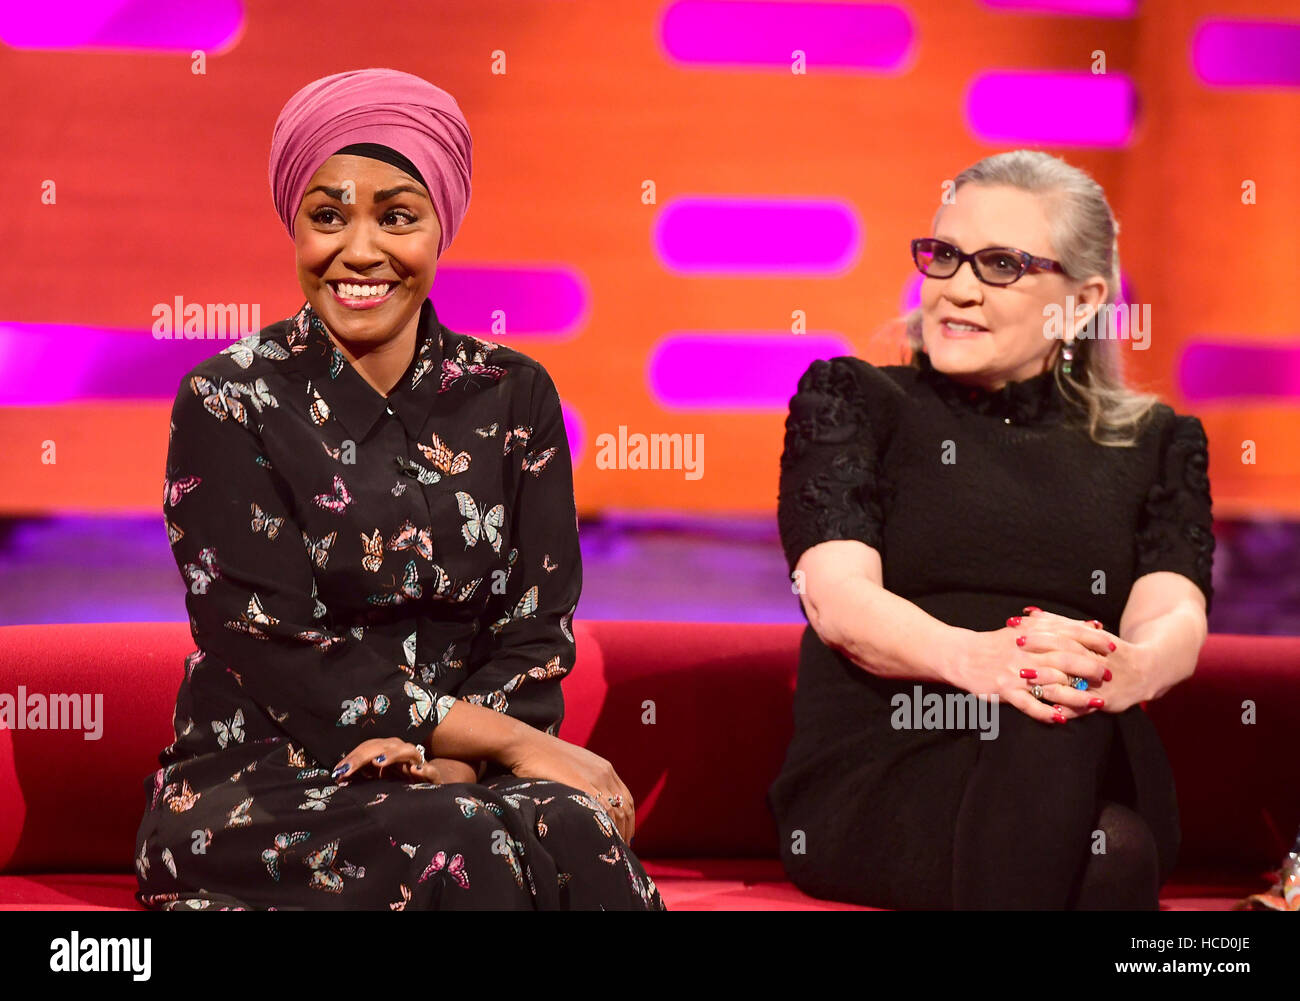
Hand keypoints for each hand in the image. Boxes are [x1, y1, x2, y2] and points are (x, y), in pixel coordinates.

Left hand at [331, 737, 471, 784]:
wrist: (430, 796)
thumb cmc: (400, 788)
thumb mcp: (377, 783)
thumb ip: (361, 778)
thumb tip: (338, 776)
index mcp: (388, 753)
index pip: (369, 748)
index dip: (353, 758)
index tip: (338, 771)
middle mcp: (403, 754)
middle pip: (384, 746)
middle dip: (363, 757)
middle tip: (346, 769)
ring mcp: (418, 764)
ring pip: (408, 751)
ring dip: (393, 754)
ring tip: (378, 762)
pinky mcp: (433, 778)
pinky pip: (431, 770)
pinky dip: (425, 769)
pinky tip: (415, 772)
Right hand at [502, 729, 634, 842]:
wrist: (527, 745)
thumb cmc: (543, 757)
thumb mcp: (573, 767)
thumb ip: (585, 781)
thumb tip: (588, 802)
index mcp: (604, 768)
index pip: (626, 798)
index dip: (629, 819)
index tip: (624, 835)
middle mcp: (604, 772)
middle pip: (625, 807)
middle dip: (626, 830)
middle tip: (620, 848)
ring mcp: (594, 778)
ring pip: (616, 811)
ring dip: (617, 832)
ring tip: (610, 848)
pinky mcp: (580, 784)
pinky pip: (601, 808)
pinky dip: (605, 825)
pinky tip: (600, 838)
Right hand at [948, 611, 1112, 723]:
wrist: (962, 655)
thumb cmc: (998, 643)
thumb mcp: (1026, 629)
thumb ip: (1058, 627)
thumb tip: (1092, 625)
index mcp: (1031, 634)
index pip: (1067, 634)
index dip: (1091, 640)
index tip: (1111, 647)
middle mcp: (1025, 652)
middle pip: (1064, 658)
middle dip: (1089, 667)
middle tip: (1108, 675)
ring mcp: (1015, 672)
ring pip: (1051, 684)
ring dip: (1076, 695)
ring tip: (1096, 704)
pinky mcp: (1005, 690)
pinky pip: (1028, 704)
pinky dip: (1045, 712)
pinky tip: (1061, 719)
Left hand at [1018, 607, 1149, 713]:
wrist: (1146, 672)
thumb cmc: (1109, 651)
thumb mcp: (1089, 635)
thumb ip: (1060, 624)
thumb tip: (1029, 612)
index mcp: (1092, 642)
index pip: (1063, 633)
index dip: (1039, 630)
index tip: (1016, 627)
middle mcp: (1097, 661)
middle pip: (1066, 654)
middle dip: (1041, 650)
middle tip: (1016, 645)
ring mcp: (1101, 683)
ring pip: (1074, 682)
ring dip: (1049, 680)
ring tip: (1025, 678)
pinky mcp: (1106, 702)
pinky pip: (1084, 708)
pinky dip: (1067, 709)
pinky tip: (1049, 711)